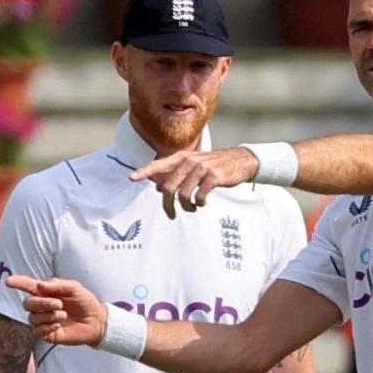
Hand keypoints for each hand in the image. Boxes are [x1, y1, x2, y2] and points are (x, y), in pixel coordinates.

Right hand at [5, 275, 106, 346]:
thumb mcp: (75, 288)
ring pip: (32, 318)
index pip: (28, 286)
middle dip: (41, 303)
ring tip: (63, 315)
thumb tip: (40, 285)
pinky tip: (59, 325)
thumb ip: (57, 285)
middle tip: (59, 304)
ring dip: (48, 315)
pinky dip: (47, 326)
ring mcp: (43, 320)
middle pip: (27, 303)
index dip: (18, 283)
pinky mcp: (46, 334)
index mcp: (46, 292)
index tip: (8, 282)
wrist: (96, 320)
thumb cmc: (84, 301)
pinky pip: (37, 331)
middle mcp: (41, 306)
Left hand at [128, 147, 258, 218]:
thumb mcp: (194, 166)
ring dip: (186, 206)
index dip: (144, 171)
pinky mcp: (214, 176)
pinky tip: (202, 202)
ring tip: (192, 208)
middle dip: (168, 205)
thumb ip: (176, 175)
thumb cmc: (215, 165)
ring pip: (184, 194)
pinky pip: (200, 195)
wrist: (241, 160)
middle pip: (169, 187)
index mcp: (182, 157)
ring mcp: (202, 168)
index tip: (131, 178)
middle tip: (170, 215)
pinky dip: (199, 203)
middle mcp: (190, 160)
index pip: (159, 165)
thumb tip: (158, 188)